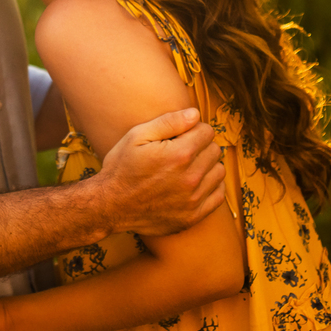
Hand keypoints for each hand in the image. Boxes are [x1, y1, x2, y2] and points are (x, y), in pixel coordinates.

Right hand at [94, 108, 225, 235]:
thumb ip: (169, 122)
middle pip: (214, 150)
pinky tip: (193, 183)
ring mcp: (193, 199)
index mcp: (179, 154)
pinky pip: (218, 195)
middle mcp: (191, 177)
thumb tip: (195, 113)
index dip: (193, 129)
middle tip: (182, 150)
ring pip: (219, 172)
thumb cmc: (122, 167)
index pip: (207, 132)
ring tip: (187, 167)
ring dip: (207, 166)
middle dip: (201, 146)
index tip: (181, 135)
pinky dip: (210, 187)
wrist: (111, 206)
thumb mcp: (137, 136)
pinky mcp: (193, 216)